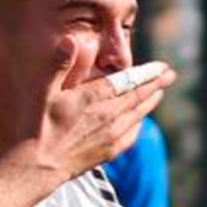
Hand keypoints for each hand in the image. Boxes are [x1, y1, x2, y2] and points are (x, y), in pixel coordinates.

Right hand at [26, 38, 175, 181]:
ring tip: (159, 92)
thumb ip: (57, 65)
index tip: (162, 66)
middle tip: (170, 75)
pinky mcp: (109, 152)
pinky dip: (139, 123)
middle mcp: (108, 116)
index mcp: (94, 98)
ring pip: (138, 115)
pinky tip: (140, 121)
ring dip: (151, 102)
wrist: (38, 166)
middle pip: (139, 97)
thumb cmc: (37, 126)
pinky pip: (132, 134)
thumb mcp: (41, 92)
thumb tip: (70, 40)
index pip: (128, 81)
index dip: (147, 73)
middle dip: (156, 85)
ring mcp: (111, 136)